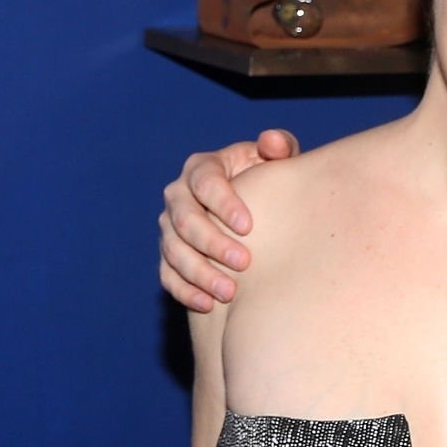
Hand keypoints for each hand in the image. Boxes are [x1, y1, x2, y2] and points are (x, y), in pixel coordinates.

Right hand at [158, 129, 298, 310]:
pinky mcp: (168, 254)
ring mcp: (169, 227)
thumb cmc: (264, 178)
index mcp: (202, 168)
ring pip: (173, 251)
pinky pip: (167, 274)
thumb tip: (273, 142)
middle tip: (244, 263)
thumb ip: (279, 146)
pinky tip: (207, 304)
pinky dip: (184, 291)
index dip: (223, 203)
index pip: (205, 182)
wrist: (249, 207)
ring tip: (229, 293)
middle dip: (212, 243)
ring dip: (199, 273)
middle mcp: (178, 195)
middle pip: (185, 220)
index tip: (248, 226)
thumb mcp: (273, 159)